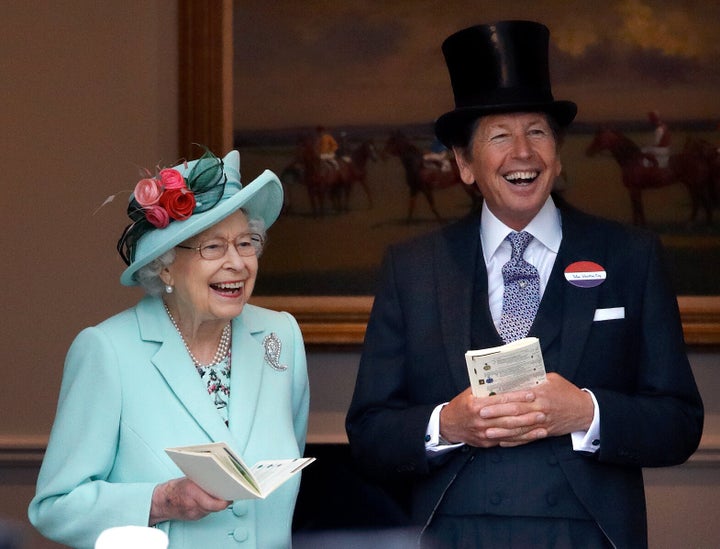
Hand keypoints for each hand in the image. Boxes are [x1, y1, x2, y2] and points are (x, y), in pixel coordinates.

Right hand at [149, 477, 230, 524]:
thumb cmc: (174, 488)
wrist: (160, 501)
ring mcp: (193, 513)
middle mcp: (193, 505)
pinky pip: (206, 512)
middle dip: (223, 501)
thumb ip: (204, 480)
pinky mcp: (193, 517)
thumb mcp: (189, 479)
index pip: (213, 503)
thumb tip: (219, 478)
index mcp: (192, 492)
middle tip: (229, 494)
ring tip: (221, 495)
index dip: (224, 501)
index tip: (231, 496)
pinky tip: (210, 500)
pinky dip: (209, 507)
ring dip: (216, 504)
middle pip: (214, 506)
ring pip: (211, 510)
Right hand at [440, 387, 545, 447]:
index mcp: (476, 405)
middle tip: (543, 410)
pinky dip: (522, 438)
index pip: (501, 400)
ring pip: (510, 431)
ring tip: (543, 423)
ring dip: (528, 428)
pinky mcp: (487, 443)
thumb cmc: (462, 405)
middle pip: (508, 417)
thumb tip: (508, 380)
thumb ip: (487, 389)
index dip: (517, 397)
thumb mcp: (470, 393)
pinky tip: (533, 435)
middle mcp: (480, 420)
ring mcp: (484, 433)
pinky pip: (508, 440)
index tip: (531, 394)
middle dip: (527, 414)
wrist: (449, 425)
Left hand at [478, 373, 593, 446]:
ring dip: (502, 432)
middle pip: (515, 413)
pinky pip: (527, 439)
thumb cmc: (567, 392)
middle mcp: (540, 409)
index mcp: (540, 394)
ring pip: (519, 429)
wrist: (586, 411)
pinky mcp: (545, 433)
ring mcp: (542, 423)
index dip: (500, 400)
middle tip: (481, 415)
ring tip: (487, 432)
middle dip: (496, 415)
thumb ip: (533, 378)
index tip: (486, 401)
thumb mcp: (551, 379)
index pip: (516, 397)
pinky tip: (502, 442)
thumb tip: (513, 376)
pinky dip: (514, 442)